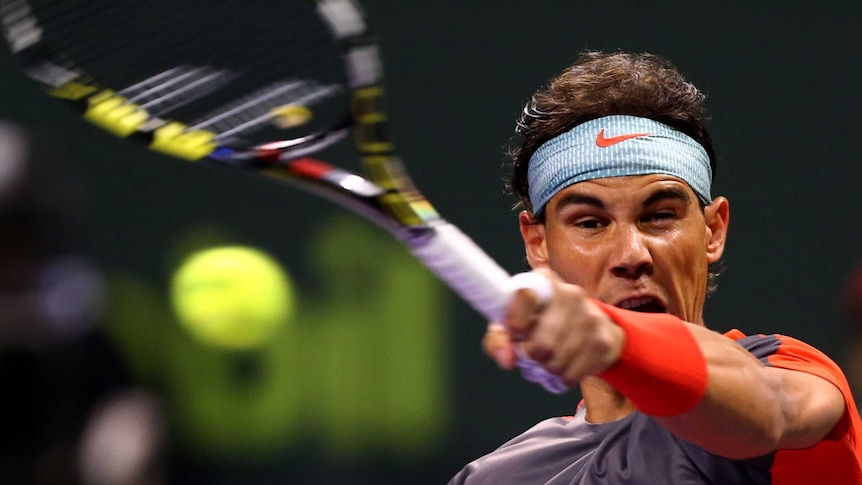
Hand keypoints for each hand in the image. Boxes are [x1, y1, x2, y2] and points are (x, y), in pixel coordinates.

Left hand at [483, 269, 625, 385]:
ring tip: (548, 361)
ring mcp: (589, 316)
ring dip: (548, 368)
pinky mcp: (602, 339)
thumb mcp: (513, 324)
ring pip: (558, 360)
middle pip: (544, 340)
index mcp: (543, 282)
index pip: (526, 296)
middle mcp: (569, 293)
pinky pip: (574, 372)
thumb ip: (499, 339)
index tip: (515, 333)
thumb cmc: (541, 323)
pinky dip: (563, 377)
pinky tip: (564, 368)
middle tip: (533, 355)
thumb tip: (507, 360)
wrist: (589, 326)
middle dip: (533, 355)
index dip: (517, 320)